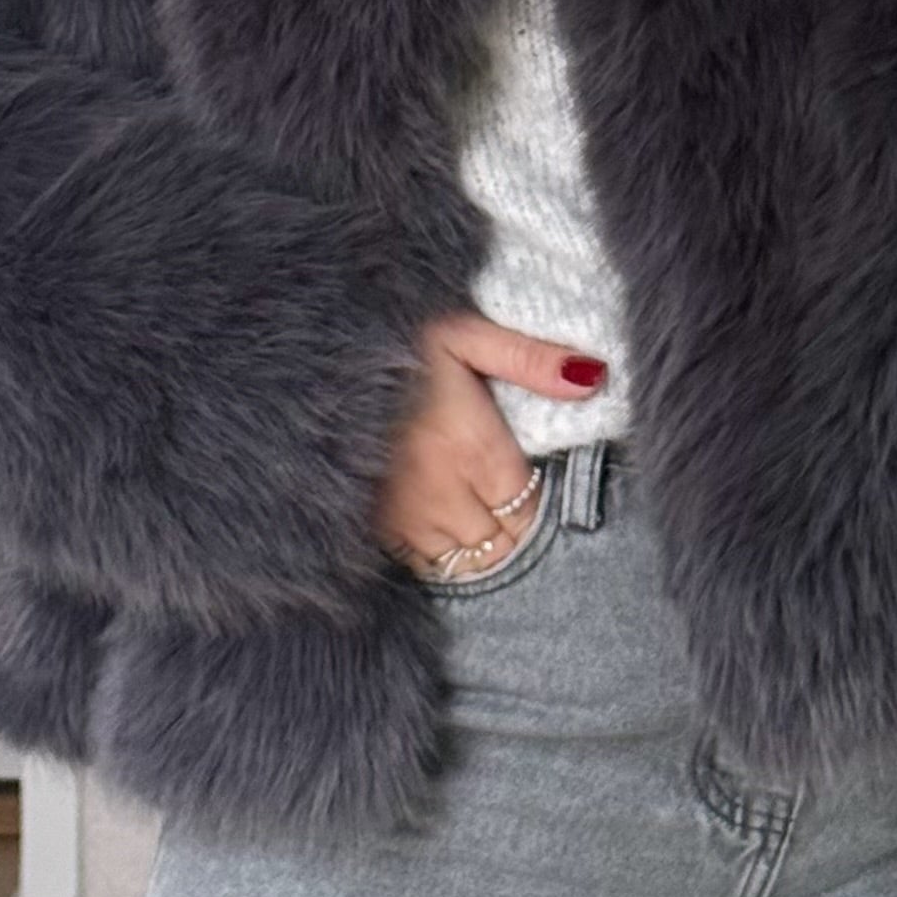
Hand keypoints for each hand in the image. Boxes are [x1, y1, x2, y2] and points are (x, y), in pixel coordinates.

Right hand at [371, 310, 606, 579]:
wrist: (302, 360)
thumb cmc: (388, 338)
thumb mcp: (463, 331)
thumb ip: (529, 358)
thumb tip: (594, 375)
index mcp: (474, 448)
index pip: (528, 508)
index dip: (536, 502)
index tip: (532, 485)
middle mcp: (443, 495)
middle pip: (499, 542)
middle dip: (510, 528)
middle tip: (508, 503)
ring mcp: (403, 519)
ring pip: (462, 561)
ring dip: (477, 547)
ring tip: (477, 519)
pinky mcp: (370, 529)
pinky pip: (419, 566)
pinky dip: (437, 556)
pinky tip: (438, 529)